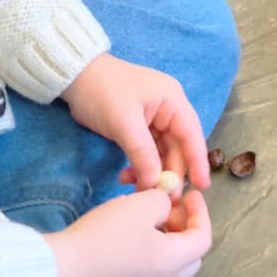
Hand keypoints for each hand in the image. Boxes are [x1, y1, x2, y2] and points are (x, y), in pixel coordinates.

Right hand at [44, 188, 211, 276]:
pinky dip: (152, 246)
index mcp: (174, 262)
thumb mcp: (142, 205)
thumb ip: (164, 201)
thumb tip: (166, 207)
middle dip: (186, 227)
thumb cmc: (108, 234)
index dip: (201, 213)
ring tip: (149, 214)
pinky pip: (151, 266)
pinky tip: (132, 229)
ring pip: (171, 261)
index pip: (203, 238)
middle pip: (191, 254)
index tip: (189, 194)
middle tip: (171, 207)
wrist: (65, 268)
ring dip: (168, 235)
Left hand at [63, 52, 211, 195]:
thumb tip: (155, 184)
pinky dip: (140, 166)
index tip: (201, 186)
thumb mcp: (124, 123)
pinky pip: (146, 152)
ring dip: (152, 172)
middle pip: (177, 147)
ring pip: (161, 153)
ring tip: (139, 191)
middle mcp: (168, 111)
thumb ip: (143, 154)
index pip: (192, 134)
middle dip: (170, 173)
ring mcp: (154, 119)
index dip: (198, 161)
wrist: (75, 77)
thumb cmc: (103, 92)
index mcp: (172, 101)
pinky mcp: (139, 128)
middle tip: (162, 199)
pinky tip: (127, 177)